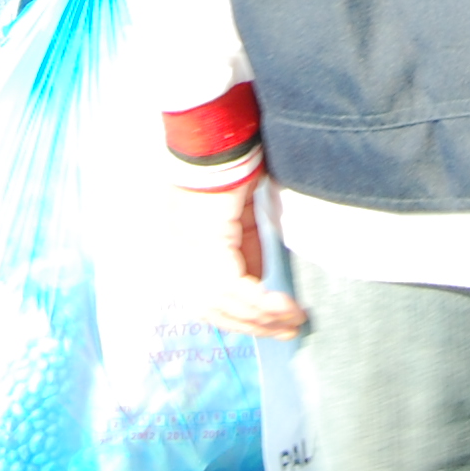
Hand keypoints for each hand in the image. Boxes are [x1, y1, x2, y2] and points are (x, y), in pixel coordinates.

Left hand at [174, 174, 302, 339]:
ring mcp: (185, 254)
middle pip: (214, 308)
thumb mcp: (236, 219)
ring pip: (225, 303)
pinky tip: (286, 306)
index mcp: (177, 253)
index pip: (205, 301)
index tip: (268, 325)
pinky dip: (263, 301)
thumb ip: (243, 251)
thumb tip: (257, 281)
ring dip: (264, 316)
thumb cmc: (225, 168)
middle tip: (287, 331)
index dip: (237, 317)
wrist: (216, 139)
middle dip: (254, 324)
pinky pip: (234, 287)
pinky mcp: (203, 245)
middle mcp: (175, 259)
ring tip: (294, 320)